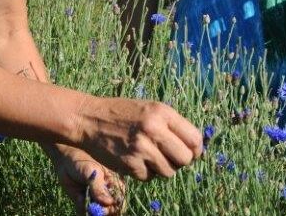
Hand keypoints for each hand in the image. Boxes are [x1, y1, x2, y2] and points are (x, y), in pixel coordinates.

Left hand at [51, 147, 124, 214]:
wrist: (64, 160)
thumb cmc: (81, 161)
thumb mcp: (91, 172)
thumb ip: (99, 188)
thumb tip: (109, 203)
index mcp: (115, 184)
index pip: (119, 202)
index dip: (113, 208)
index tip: (103, 207)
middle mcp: (108, 194)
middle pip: (110, 212)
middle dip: (100, 211)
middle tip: (90, 205)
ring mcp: (96, 200)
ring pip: (97, 214)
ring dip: (89, 210)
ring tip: (82, 195)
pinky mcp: (85, 204)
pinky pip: (85, 213)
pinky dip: (81, 209)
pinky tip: (78, 196)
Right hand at [74, 97, 202, 180]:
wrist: (90, 119)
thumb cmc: (123, 113)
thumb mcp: (150, 108)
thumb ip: (172, 124)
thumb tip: (195, 148)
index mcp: (162, 112)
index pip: (194, 138)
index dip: (196, 149)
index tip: (191, 152)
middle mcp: (154, 129)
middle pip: (185, 158)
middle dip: (181, 161)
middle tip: (170, 156)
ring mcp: (141, 148)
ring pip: (169, 172)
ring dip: (162, 168)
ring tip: (150, 156)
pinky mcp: (130, 164)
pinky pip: (149, 177)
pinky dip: (145, 172)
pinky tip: (136, 160)